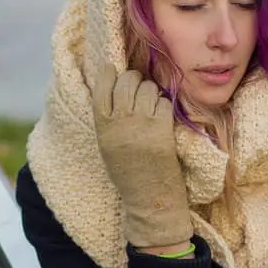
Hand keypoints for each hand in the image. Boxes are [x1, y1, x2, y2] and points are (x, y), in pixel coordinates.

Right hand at [91, 63, 193, 249]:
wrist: (148, 197)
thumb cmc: (127, 172)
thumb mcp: (107, 144)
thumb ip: (109, 118)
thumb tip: (115, 87)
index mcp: (103, 126)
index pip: (103, 86)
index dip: (109, 73)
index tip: (114, 70)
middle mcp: (121, 121)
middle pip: (127, 81)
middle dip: (134, 79)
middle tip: (138, 87)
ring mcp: (142, 123)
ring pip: (148, 88)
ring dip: (151, 91)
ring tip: (151, 104)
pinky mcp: (163, 128)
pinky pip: (164, 102)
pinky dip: (164, 106)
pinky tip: (162, 118)